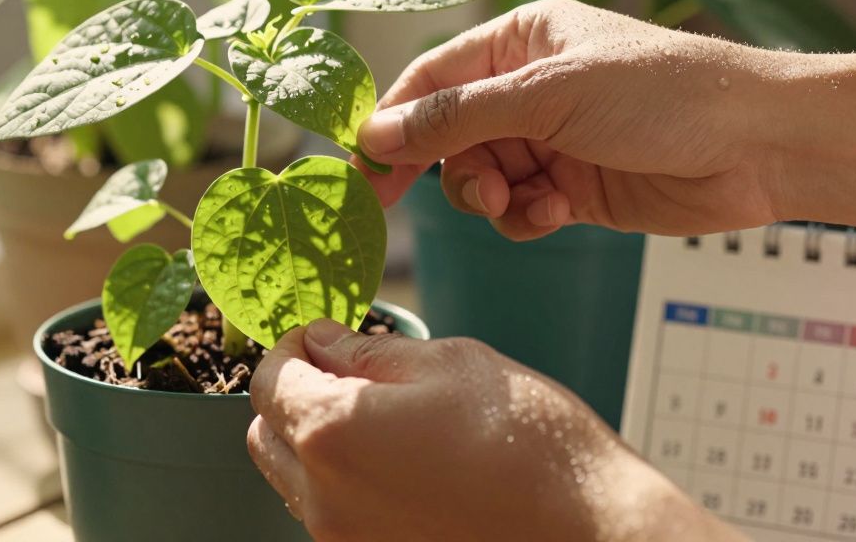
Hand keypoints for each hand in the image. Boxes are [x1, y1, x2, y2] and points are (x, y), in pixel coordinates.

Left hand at [248, 320, 740, 540]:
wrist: (587, 529)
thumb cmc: (528, 440)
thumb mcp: (449, 364)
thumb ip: (367, 353)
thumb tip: (322, 342)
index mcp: (333, 433)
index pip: (268, 381)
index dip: (291, 346)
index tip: (323, 334)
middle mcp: (325, 498)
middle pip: (268, 434)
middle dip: (293, 393)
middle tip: (347, 369)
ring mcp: (347, 540)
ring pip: (295, 479)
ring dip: (316, 440)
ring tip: (382, 415)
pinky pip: (332, 514)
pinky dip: (345, 482)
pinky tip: (403, 461)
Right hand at [356, 0, 789, 240]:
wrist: (758, 145)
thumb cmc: (662, 93)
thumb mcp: (547, 96)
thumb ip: (456, 118)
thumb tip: (375, 135)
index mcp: (520, 42)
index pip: (431, 80)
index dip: (394, 123)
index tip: (366, 171)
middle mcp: (530, 88)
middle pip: (450, 136)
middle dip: (452, 169)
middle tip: (467, 194)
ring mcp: (553, 141)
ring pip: (482, 178)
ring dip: (492, 197)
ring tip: (525, 201)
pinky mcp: (576, 189)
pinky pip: (521, 209)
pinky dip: (526, 217)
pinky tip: (555, 214)